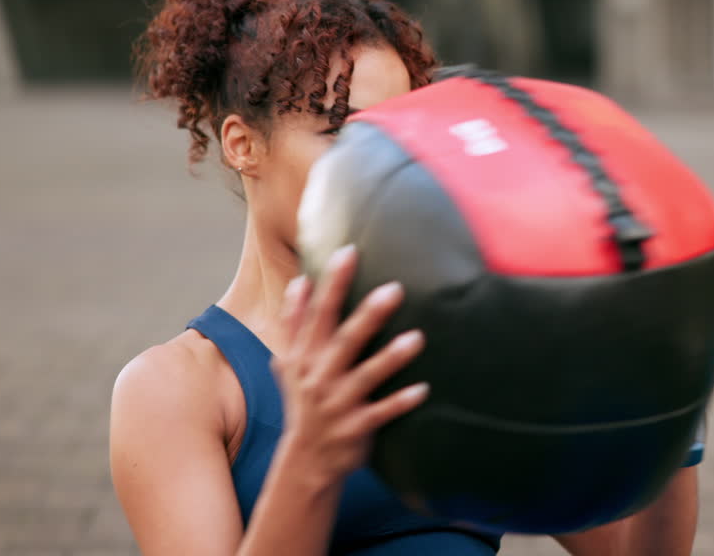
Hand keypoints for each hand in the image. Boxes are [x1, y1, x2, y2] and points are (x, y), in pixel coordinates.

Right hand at [271, 245, 427, 484]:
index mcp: (302, 358)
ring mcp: (336, 405)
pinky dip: (400, 403)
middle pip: (342, 340)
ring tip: (418, 338)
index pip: (316, 314)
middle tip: (395, 288)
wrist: (305, 461)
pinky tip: (424, 390)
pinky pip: (380, 414)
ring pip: (365, 377)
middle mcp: (317, 378)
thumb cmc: (304, 402)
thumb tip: (299, 282)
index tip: (348, 251)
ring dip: (390, 358)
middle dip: (367, 315)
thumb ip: (293, 324)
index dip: (330, 284)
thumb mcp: (289, 364)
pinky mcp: (355, 429)